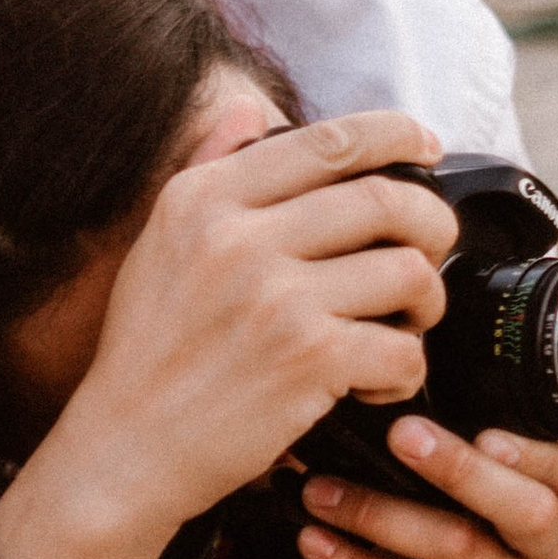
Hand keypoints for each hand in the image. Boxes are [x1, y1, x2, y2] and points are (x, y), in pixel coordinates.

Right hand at [10, 112, 457, 558]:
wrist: (124, 451)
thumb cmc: (149, 351)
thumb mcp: (159, 241)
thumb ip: (207, 167)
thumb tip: (250, 107)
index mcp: (206, 199)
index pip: (329, 141)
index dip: (396, 134)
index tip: (426, 145)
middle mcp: (240, 239)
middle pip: (386, 199)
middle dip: (432, 223)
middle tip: (433, 248)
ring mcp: (277, 299)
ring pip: (408, 272)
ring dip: (426, 300)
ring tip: (406, 322)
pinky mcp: (308, 361)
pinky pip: (402, 349)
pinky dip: (406, 370)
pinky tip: (376, 382)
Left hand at [300, 417, 557, 558]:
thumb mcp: (447, 506)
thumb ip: (436, 462)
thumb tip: (370, 394)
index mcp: (549, 506)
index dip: (548, 456)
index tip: (489, 432)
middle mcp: (541, 556)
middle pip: (531, 510)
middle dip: (463, 468)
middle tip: (400, 435)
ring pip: (462, 549)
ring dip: (381, 513)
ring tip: (322, 492)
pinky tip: (316, 543)